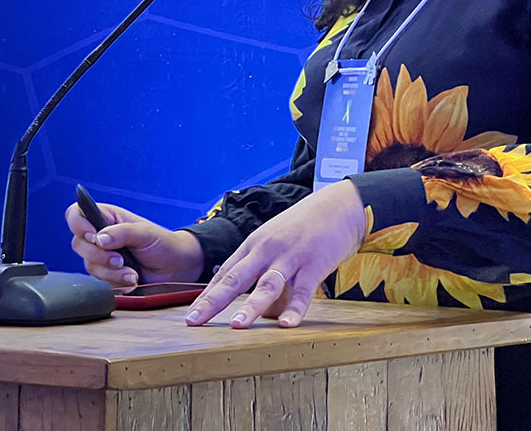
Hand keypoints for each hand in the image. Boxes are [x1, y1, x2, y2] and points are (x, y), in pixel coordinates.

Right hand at [65, 201, 203, 287]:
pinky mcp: (107, 276)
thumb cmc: (162, 243)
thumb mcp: (145, 233)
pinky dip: (117, 284)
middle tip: (120, 259)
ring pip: (89, 266)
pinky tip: (132, 280)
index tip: (93, 236)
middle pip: (78, 244)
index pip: (76, 214)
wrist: (175, 267)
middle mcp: (100, 236)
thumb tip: (99, 238)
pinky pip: (100, 282)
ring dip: (111, 272)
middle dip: (99, 255)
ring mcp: (102, 257)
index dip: (78, 224)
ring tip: (133, 273)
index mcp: (106, 217)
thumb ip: (122, 232)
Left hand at [183, 180, 366, 328]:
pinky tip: (287, 325)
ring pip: (268, 284)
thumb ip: (255, 261)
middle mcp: (268, 250)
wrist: (339, 206)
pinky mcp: (315, 264)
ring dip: (252, 306)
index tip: (191, 316)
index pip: (225, 273)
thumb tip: (233, 285)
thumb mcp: (273, 238)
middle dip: (214, 302)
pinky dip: (296, 308)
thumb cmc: (304, 225)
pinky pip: (304, 291)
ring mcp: (291, 257)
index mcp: (255, 245)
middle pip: (236, 278)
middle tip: (194, 322)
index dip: (207, 296)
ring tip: (237, 326)